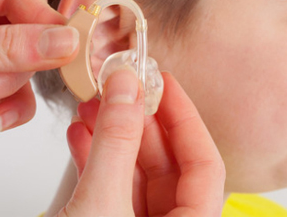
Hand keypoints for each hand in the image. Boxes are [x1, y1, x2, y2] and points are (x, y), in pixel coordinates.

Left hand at [0, 0, 78, 194]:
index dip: (40, 15)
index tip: (64, 43)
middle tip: (15, 73)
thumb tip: (63, 40)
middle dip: (22, 53)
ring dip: (7, 82)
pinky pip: (11, 88)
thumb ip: (3, 46)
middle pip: (23, 22)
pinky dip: (10, 103)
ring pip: (20, 58)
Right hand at [61, 69, 225, 215]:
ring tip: (93, 108)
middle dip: (139, 122)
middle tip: (122, 87)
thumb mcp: (100, 204)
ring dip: (112, 138)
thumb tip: (126, 87)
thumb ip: (115, 142)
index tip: (163, 82)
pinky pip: (112, 191)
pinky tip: (81, 136)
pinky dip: (97, 163)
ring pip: (136, 177)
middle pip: (168, 166)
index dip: (184, 116)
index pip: (205, 163)